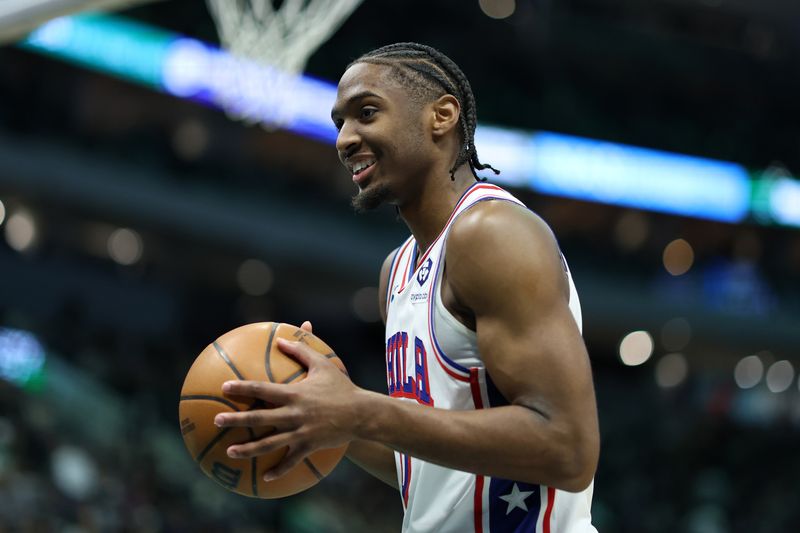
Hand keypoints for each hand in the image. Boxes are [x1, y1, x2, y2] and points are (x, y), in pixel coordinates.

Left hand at [213, 321, 360, 480]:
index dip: (243, 387)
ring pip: (269, 444)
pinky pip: (291, 461)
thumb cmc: (342, 386)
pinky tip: (266, 477)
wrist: (362, 413)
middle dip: (236, 420)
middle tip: (216, 420)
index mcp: (295, 394)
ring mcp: (301, 432)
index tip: (224, 387)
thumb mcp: (323, 364)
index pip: (263, 389)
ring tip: (230, 452)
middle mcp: (294, 414)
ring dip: (248, 449)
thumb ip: (301, 350)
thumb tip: (281, 338)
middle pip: (259, 418)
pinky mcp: (309, 446)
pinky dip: (279, 470)